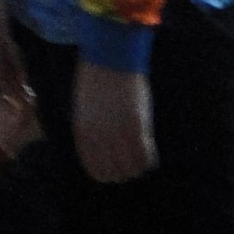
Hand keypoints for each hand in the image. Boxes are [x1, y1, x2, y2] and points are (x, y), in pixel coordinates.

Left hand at [72, 56, 155, 182]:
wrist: (110, 59)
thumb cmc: (96, 80)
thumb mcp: (84, 109)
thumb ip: (90, 131)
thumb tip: (102, 152)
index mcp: (84, 133)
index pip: (95, 170)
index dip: (106, 174)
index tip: (114, 169)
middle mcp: (100, 137)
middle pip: (115, 174)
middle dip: (123, 172)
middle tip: (129, 164)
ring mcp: (119, 133)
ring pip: (132, 170)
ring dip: (137, 167)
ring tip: (139, 157)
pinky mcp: (138, 127)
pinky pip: (146, 157)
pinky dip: (149, 159)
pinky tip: (148, 150)